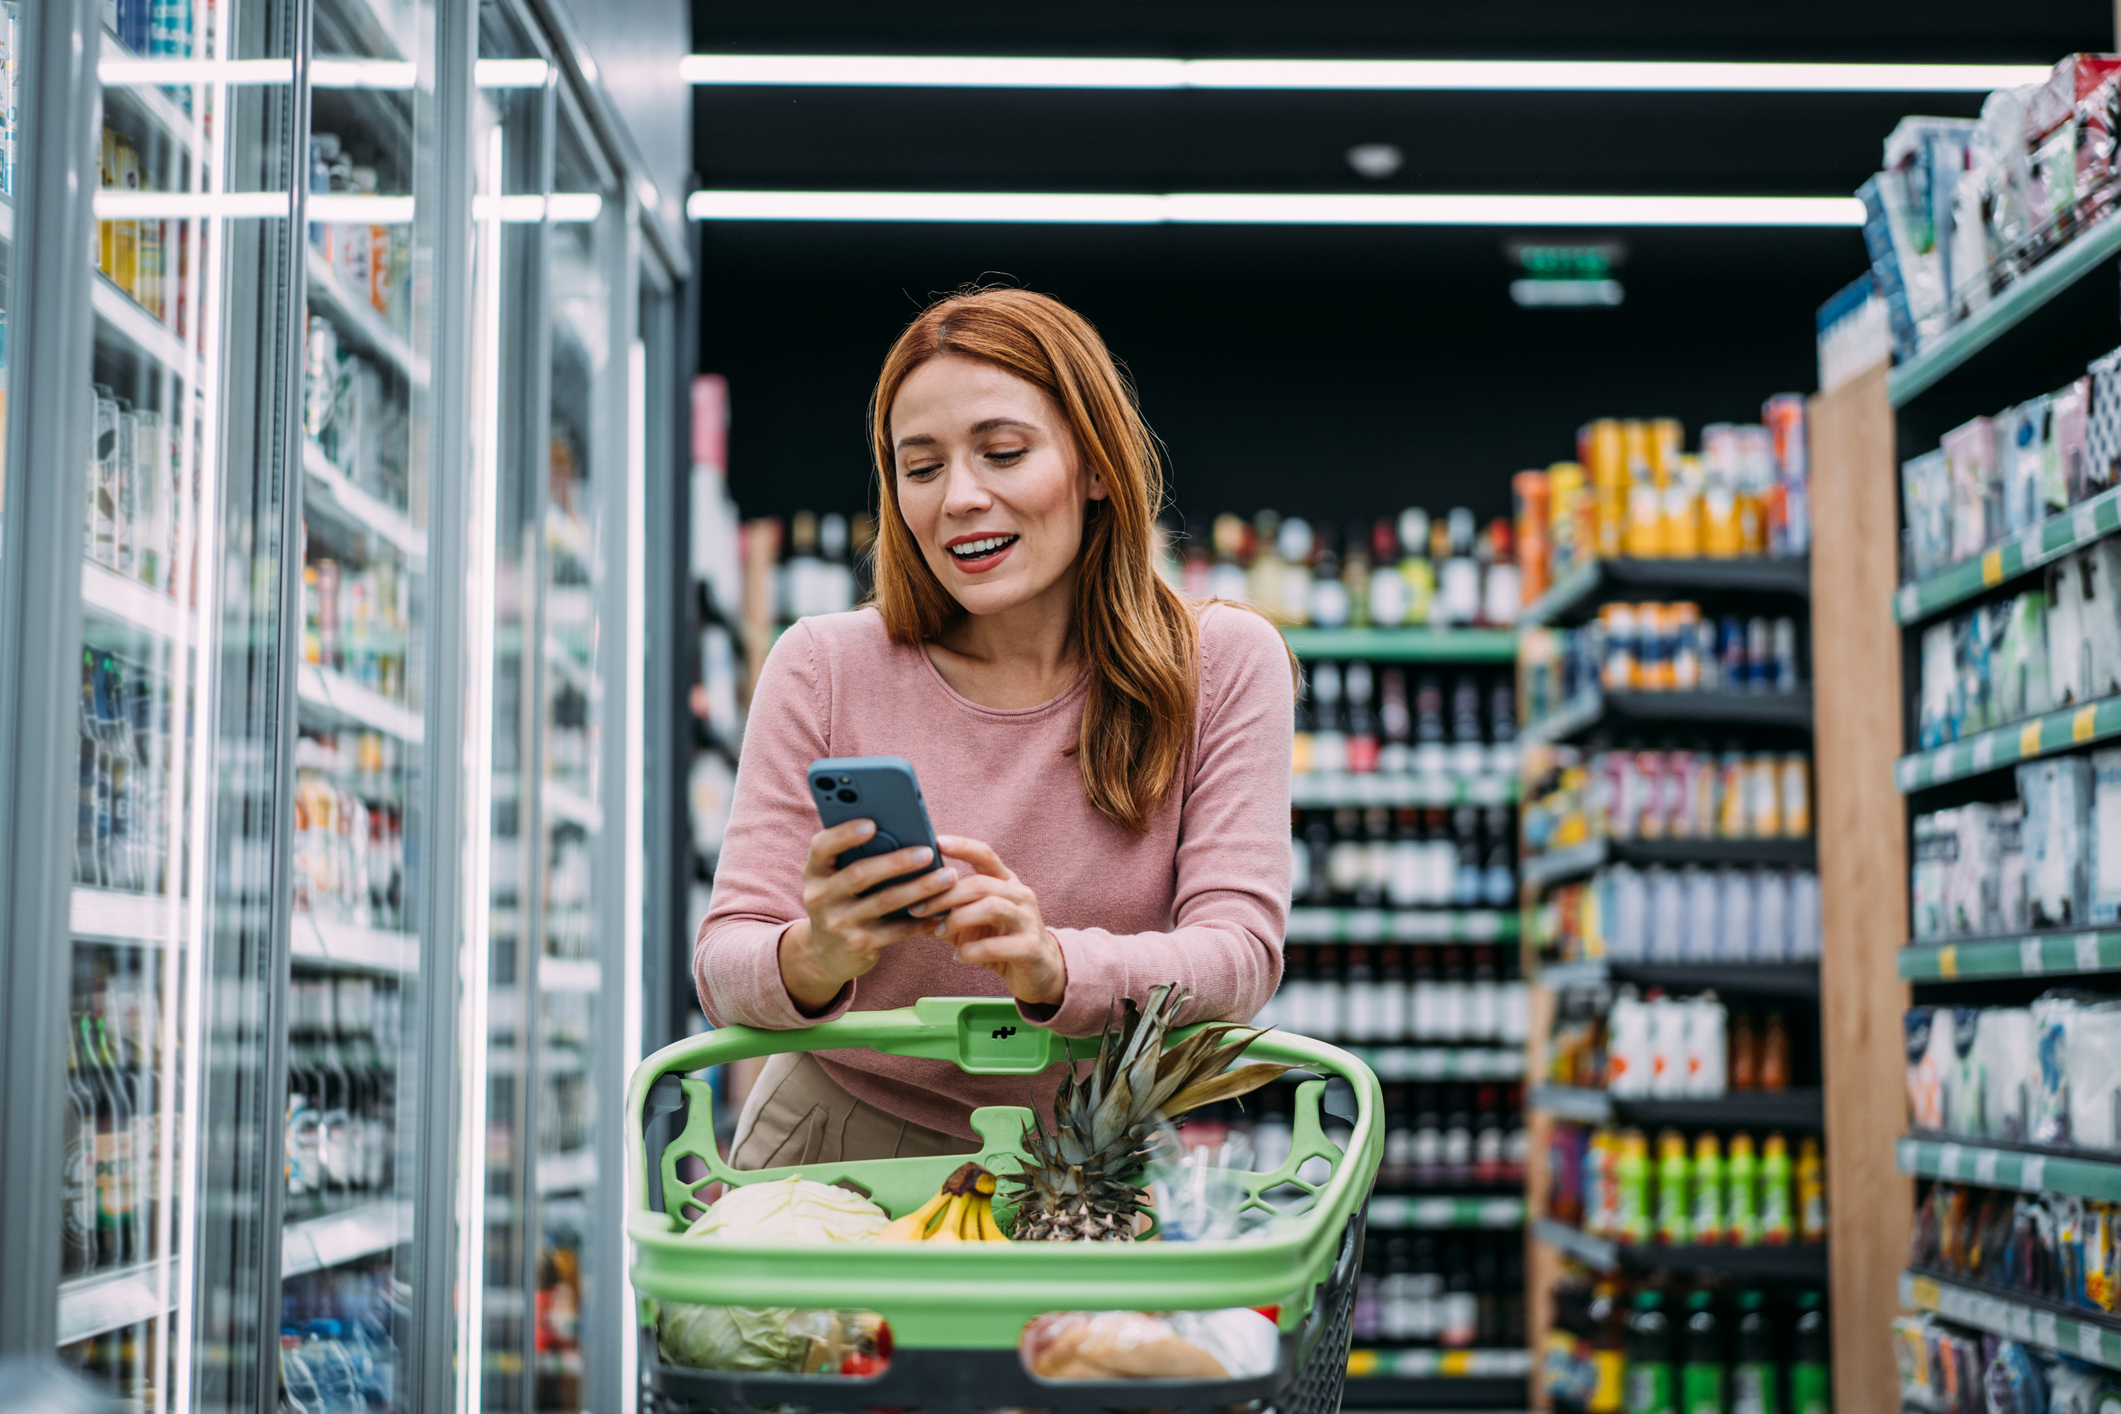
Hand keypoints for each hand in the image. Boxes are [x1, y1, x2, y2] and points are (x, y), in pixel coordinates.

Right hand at [779, 819, 955, 1013]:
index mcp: (815, 872)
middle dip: (897, 861)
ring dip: (920, 888)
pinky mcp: (858, 945)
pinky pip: (896, 930)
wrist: (825, 954)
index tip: (872, 823)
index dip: (845, 834)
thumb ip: (856, 857)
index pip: (822, 847)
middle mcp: (820, 897)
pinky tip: (943, 909)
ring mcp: (838, 923)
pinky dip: (922, 919)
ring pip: (885, 901)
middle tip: (928, 852)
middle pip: (860, 874)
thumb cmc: (841, 900)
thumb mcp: (835, 879)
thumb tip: (903, 831)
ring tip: (948, 877)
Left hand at [912, 836, 1066, 1007]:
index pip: (985, 855)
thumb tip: (907, 902)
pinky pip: (996, 946)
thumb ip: (947, 910)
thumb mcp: (973, 922)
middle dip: (945, 895)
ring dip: (958, 919)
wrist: (1040, 971)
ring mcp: (1028, 920)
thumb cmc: (1000, 940)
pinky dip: (971, 951)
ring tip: (939, 931)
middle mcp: (1020, 895)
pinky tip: (958, 957)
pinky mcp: (1030, 948)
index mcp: (1006, 882)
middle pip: (981, 884)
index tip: (936, 842)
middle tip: (917, 909)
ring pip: (991, 908)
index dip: (962, 846)